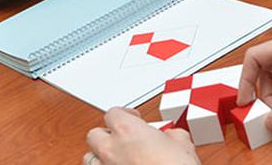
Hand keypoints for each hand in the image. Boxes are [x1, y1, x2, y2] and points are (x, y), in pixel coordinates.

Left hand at [84, 107, 199, 164]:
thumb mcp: (181, 144)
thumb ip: (170, 134)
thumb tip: (172, 136)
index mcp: (126, 130)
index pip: (112, 113)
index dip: (124, 114)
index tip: (133, 119)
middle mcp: (111, 150)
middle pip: (94, 134)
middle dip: (106, 134)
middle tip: (122, 137)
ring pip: (90, 158)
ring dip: (100, 156)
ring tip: (116, 157)